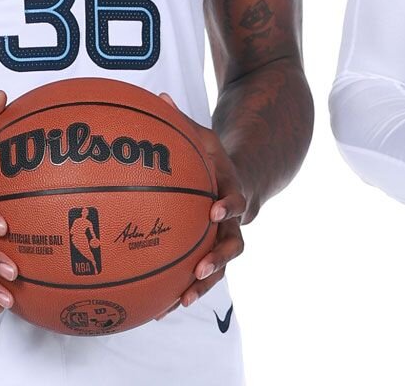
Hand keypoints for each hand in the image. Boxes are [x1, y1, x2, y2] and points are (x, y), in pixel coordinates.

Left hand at [157, 93, 248, 317]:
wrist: (246, 177)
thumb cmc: (215, 155)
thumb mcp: (204, 134)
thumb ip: (183, 121)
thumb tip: (158, 96)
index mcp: (234, 190)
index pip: (238, 199)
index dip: (230, 206)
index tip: (214, 211)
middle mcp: (235, 220)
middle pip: (234, 245)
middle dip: (218, 260)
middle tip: (200, 271)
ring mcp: (225, 240)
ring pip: (219, 268)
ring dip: (202, 287)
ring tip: (178, 303)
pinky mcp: (212, 252)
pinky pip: (200, 275)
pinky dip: (182, 290)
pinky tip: (157, 309)